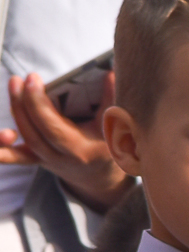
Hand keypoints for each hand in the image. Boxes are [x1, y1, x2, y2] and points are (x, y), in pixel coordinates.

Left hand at [0, 72, 132, 212]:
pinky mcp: (36, 159)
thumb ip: (111, 101)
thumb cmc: (110, 149)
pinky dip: (2, 148)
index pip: (53, 129)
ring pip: (25, 137)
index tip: (33, 79)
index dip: (38, 105)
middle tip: (22, 78)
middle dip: (24, 102)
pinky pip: (15, 156)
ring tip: (15, 83)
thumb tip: (110, 73)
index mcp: (81, 151)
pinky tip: (2, 134)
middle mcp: (62, 158)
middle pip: (35, 132)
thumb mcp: (115, 128)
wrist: (99, 178)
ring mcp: (47, 161)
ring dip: (16, 109)